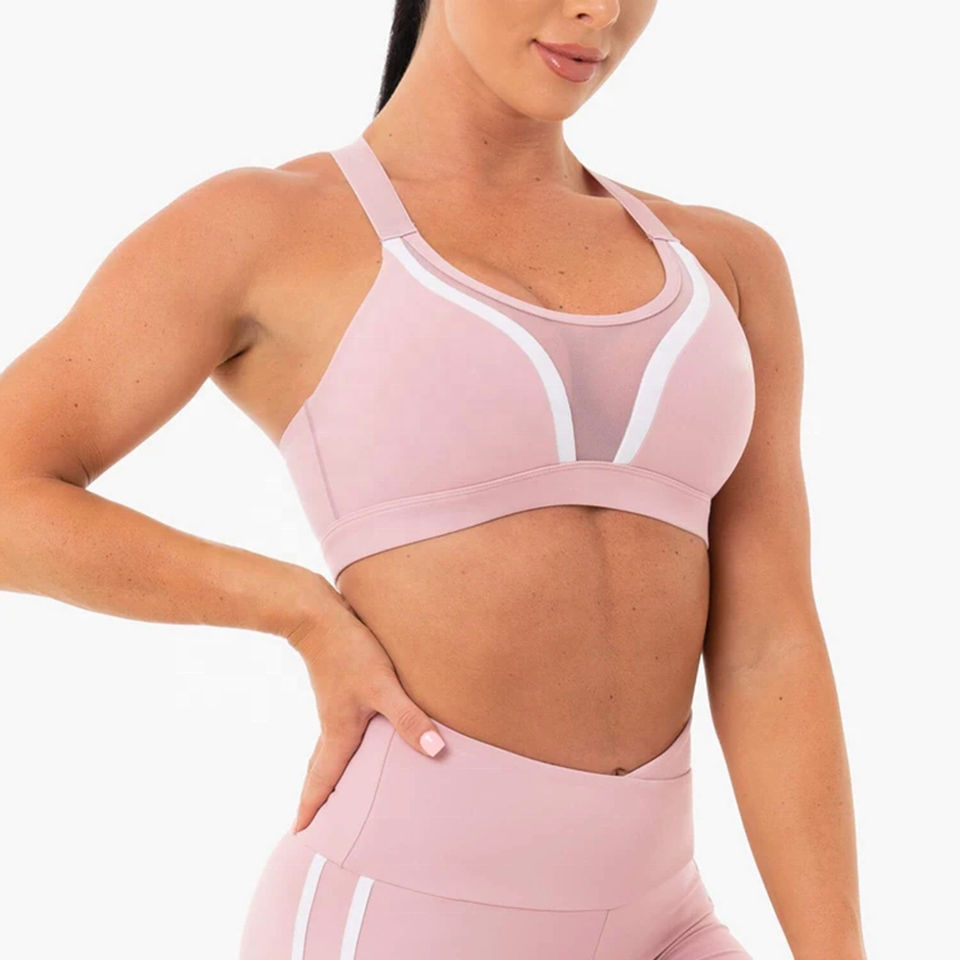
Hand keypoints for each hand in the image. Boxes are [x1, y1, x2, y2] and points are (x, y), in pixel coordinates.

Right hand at [286, 596, 446, 833]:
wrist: (318, 616)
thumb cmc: (350, 652)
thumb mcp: (382, 686)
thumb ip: (409, 719)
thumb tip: (436, 752)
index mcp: (338, 734)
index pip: (321, 781)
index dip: (312, 809)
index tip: (300, 836)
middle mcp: (331, 726)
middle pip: (319, 772)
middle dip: (316, 799)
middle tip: (311, 825)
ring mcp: (333, 708)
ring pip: (327, 752)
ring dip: (326, 775)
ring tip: (333, 793)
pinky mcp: (338, 691)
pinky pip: (335, 733)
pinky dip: (338, 750)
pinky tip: (353, 742)